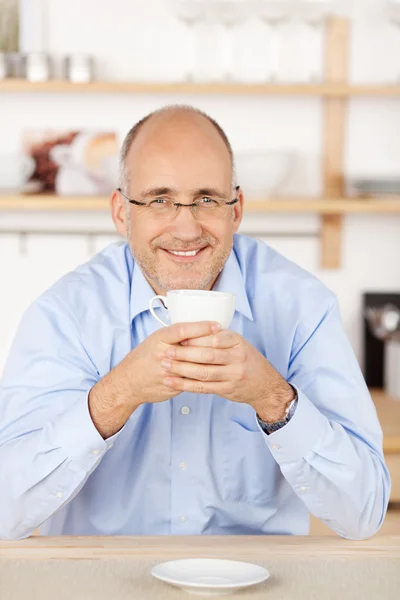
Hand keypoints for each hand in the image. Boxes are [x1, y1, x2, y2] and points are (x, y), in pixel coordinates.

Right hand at [89, 321, 220, 437]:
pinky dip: (205, 377)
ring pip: (194, 366)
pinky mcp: (172, 385)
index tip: (217, 325)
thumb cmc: (144, 357)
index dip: (200, 327)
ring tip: (228, 357)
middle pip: (192, 348)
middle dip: (211, 345)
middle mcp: (163, 354)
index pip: (182, 330)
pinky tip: (218, 373)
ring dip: (212, 362)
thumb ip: (174, 336)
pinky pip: (192, 381)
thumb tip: (198, 328)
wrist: (128, 382)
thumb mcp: (156, 340)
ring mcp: (167, 371)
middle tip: (228, 341)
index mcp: (159, 339)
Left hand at [161, 329, 294, 421]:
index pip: (215, 337)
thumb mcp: (238, 343)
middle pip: (207, 355)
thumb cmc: (246, 360)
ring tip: (165, 366)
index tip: (178, 336)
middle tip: (167, 351)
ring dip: (182, 369)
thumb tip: (190, 329)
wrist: (265, 385)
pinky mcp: (227, 389)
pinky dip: (186, 385)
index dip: (195, 337)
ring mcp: (233, 375)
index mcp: (237, 341)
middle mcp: (237, 357)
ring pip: (203, 372)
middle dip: (185, 353)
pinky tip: (173, 382)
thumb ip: (219, 337)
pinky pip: (203, 387)